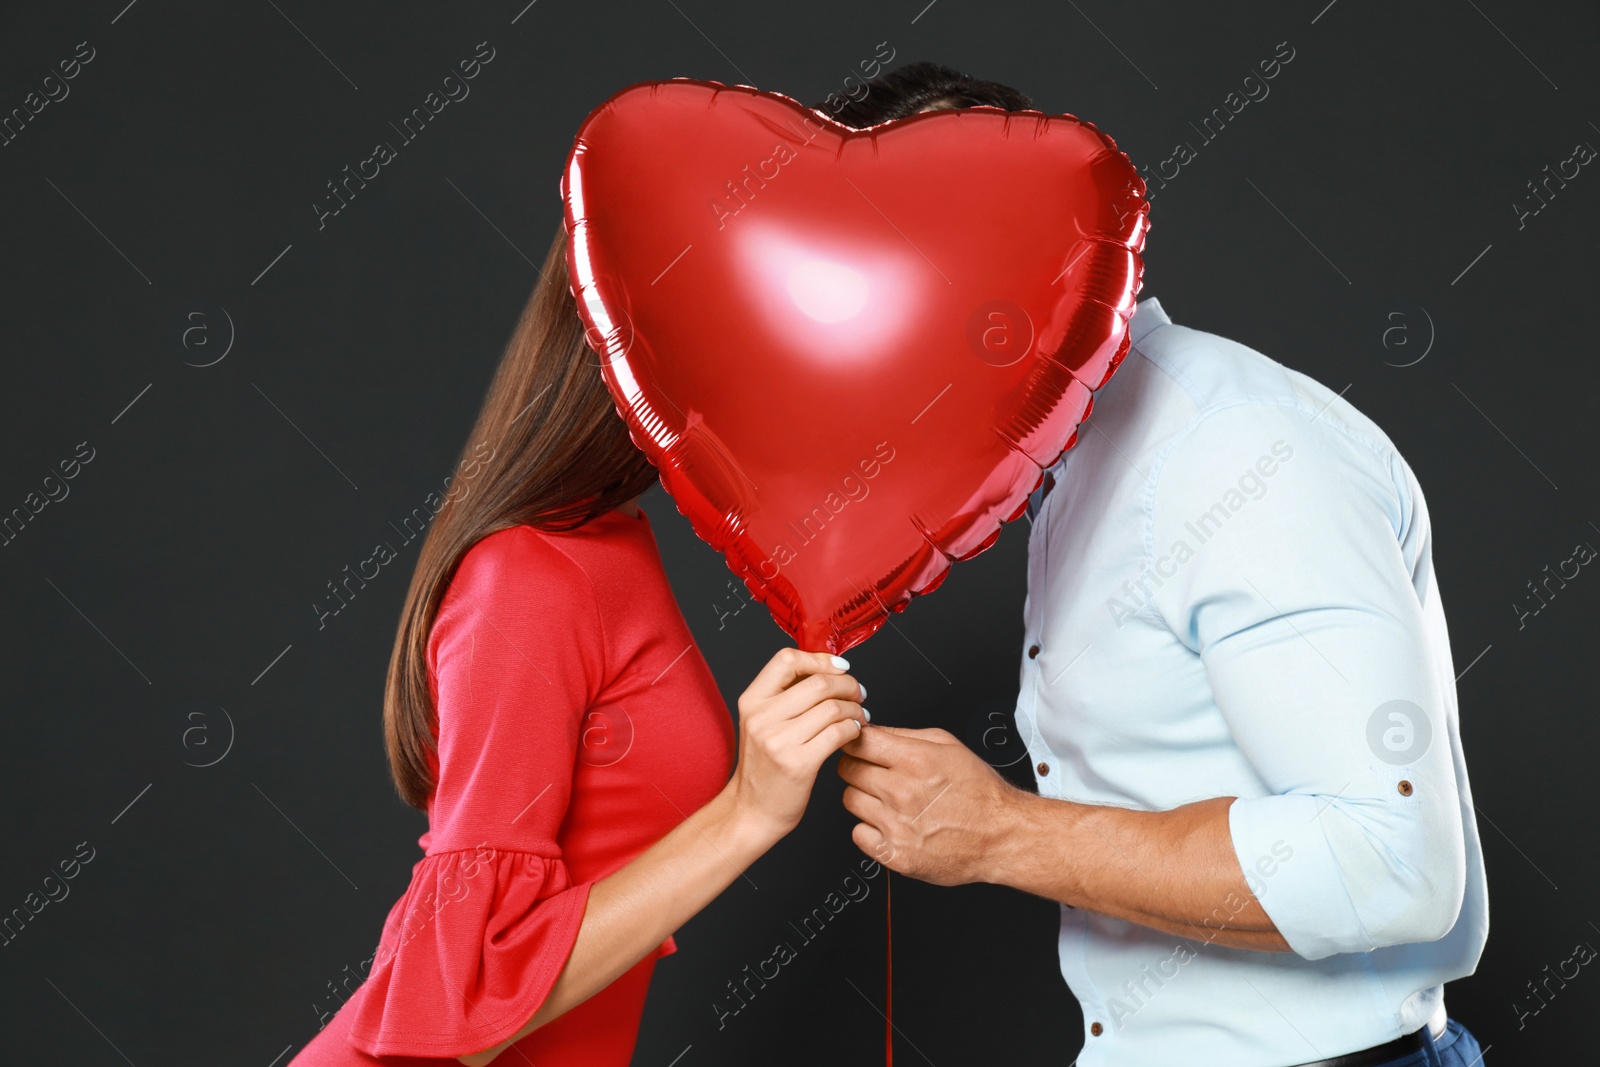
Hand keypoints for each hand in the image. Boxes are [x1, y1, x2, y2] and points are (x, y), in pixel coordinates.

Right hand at [725, 648, 867, 841]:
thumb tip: (827, 669)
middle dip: (847, 685)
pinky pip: (838, 733)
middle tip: (858, 694)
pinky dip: (853, 729)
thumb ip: (786, 696)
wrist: (751, 812)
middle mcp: (761, 717)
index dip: (820, 659)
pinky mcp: (798, 763)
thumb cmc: (763, 767)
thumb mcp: (761, 723)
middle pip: (818, 683)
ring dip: (855, 710)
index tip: (840, 668)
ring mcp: (778, 741)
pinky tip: (854, 733)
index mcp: (751, 701)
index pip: (787, 660)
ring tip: (859, 716)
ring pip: (832, 707)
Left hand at [838, 725, 1022, 885]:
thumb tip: (871, 731)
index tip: (857, 746)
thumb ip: (904, 735)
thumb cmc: (979, 791)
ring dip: (863, 797)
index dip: (855, 742)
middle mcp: (902, 792)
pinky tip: (889, 824)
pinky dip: (869, 829)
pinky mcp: (895, 853)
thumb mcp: (947, 745)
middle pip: (847, 770)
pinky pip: (858, 834)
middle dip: (857, 766)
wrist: (1001, 835)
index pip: (858, 742)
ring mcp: (896, 825)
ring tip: (887, 799)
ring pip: (850, 800)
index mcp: (915, 760)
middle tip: (874, 772)